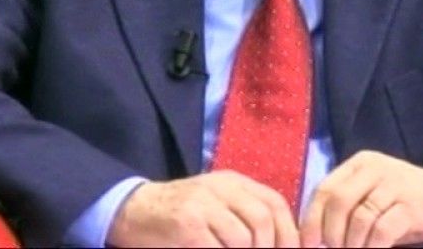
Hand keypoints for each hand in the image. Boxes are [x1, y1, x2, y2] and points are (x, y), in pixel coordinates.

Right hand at [107, 170, 300, 247]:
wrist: (133, 210)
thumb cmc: (179, 213)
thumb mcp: (215, 203)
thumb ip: (243, 214)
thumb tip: (280, 242)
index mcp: (232, 182)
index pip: (274, 202)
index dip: (289, 232)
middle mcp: (219, 188)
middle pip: (263, 219)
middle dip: (270, 248)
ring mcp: (202, 205)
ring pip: (242, 238)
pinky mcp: (187, 225)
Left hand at [299, 151, 422, 247]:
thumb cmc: (409, 203)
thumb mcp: (376, 199)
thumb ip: (349, 209)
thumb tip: (316, 236)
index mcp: (361, 164)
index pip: (324, 189)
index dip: (311, 219)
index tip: (307, 244)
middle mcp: (375, 168)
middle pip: (337, 201)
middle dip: (329, 233)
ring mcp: (395, 184)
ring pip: (359, 217)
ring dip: (351, 244)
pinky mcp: (413, 205)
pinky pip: (382, 230)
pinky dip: (372, 247)